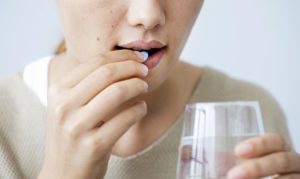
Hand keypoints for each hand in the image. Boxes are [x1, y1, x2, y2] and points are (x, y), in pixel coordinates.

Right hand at [38, 50, 147, 178]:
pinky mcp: (94, 145)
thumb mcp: (68, 106)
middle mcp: (64, 106)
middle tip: (144, 69)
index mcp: (58, 91)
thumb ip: (86, 85)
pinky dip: (139, 109)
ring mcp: (77, 126)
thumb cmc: (71, 136)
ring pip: (118, 92)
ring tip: (145, 86)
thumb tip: (120, 62)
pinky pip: (126, 118)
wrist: (63, 174)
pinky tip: (141, 108)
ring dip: (138, 85)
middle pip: (107, 73)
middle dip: (132, 67)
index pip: (95, 62)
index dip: (121, 56)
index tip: (136, 57)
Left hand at [227, 133, 299, 178]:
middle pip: (282, 160)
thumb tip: (197, 154)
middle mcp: (294, 166)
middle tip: (233, 175)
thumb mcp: (242, 166)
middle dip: (257, 167)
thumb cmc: (252, 175)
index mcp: (280, 152)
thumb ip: (226, 161)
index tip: (238, 151)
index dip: (260, 144)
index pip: (276, 142)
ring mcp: (297, 178)